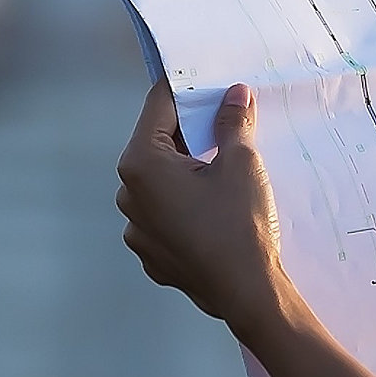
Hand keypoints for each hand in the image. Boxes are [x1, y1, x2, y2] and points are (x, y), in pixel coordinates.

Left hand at [117, 80, 298, 333]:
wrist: (248, 294)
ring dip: (187, 171)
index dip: (186, 89)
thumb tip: (234, 95)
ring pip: (161, 182)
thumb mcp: (242, 163)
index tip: (209, 82)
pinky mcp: (152, 253)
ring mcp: (136, 228)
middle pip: (158, 145)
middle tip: (225, 125)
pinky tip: (216, 210)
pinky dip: (186, 204)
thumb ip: (233, 122)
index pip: (159, 106)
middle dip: (190, 132)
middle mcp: (128, 194)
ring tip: (224, 173)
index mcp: (141, 164)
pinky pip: (165, 215)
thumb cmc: (240, 225)